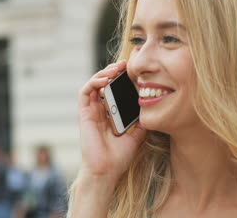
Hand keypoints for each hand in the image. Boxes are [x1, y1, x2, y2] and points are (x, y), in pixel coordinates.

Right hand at [78, 60, 146, 183]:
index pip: (114, 89)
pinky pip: (85, 92)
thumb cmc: (119, 156)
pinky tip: (105, 80)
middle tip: (125, 65)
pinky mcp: (84, 114)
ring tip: (115, 69)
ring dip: (103, 73)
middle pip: (103, 83)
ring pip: (93, 84)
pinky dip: (93, 82)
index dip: (121, 78)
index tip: (133, 71)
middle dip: (113, 71)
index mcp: (111, 113)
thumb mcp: (137, 134)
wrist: (107, 170)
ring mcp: (91, 111)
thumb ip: (141, 121)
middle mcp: (100, 109)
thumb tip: (153, 107)